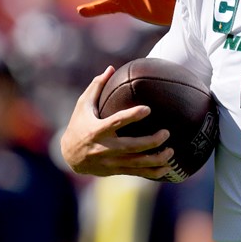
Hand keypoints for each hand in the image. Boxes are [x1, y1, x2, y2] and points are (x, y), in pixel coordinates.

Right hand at [59, 66, 176, 178]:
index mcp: (97, 130)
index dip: (132, 116)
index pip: (116, 122)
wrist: (69, 156)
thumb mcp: (83, 106)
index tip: (148, 109)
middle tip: (167, 133)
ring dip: (156, 159)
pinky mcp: (116, 170)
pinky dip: (153, 173)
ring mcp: (111, 161)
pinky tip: (167, 168)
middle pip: (131, 146)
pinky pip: (137, 173)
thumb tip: (111, 68)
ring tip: (171, 152)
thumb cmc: (79, 125)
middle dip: (151, 142)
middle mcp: (104, 148)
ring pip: (136, 163)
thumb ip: (97, 87)